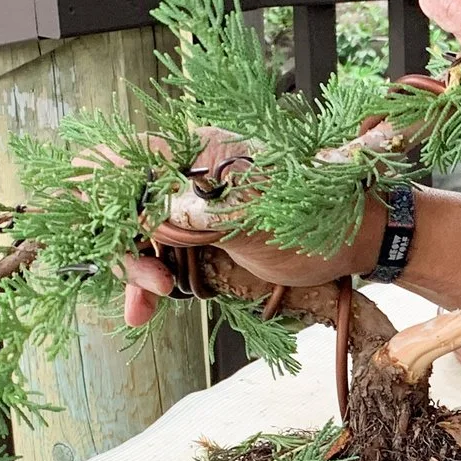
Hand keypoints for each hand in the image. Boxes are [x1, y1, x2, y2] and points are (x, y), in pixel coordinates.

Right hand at [104, 127, 385, 326]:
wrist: (364, 241)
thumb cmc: (318, 224)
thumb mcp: (247, 224)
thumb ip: (187, 213)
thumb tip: (134, 208)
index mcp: (198, 149)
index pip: (118, 158)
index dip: (96, 196)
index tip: (101, 238)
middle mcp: (189, 167)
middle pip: (121, 199)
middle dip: (121, 244)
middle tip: (151, 285)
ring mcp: (195, 198)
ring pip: (138, 229)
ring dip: (132, 267)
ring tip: (144, 309)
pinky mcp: (204, 228)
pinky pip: (161, 249)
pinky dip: (150, 277)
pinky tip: (144, 310)